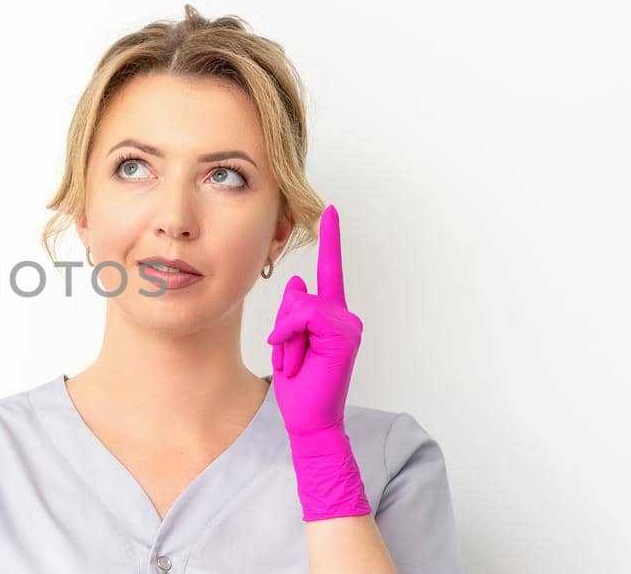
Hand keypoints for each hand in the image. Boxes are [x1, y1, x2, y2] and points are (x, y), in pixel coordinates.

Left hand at [266, 204, 371, 520]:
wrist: (309, 419)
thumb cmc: (299, 386)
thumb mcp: (287, 343)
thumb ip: (293, 313)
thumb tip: (297, 283)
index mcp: (332, 317)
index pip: (331, 271)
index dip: (331, 240)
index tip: (331, 211)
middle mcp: (344, 316)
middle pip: (297, 295)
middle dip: (283, 328)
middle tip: (292, 359)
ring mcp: (347, 324)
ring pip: (299, 304)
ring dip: (286, 337)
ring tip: (297, 362)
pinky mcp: (344, 333)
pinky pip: (305, 314)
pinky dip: (291, 335)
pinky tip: (298, 358)